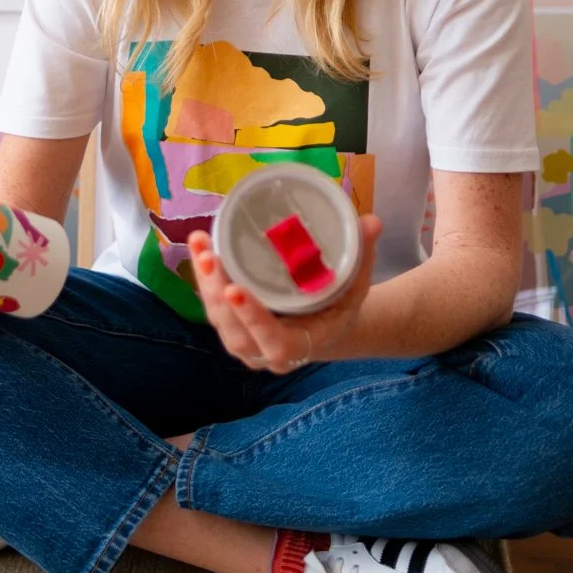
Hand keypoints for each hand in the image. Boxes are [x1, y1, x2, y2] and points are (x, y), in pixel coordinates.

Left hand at [189, 213, 381, 372]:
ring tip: (201, 242)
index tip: (236, 289)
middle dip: (217, 292)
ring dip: (205, 279)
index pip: (272, 341)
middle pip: (234, 328)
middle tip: (211, 257)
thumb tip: (372, 222)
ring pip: (218, 315)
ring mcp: (244, 340)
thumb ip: (363, 256)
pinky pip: (212, 303)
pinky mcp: (231, 322)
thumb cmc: (340, 307)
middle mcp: (264, 350)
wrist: (322, 327)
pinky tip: (200, 244)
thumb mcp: (355, 285)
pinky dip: (204, 274)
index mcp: (298, 347)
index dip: (252, 318)